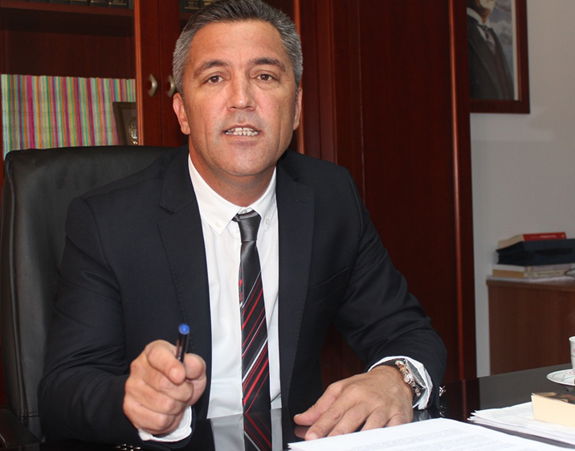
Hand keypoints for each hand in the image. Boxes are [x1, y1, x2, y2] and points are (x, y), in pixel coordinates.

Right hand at [124, 340, 206, 435]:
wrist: (171, 397)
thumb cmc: (181, 378)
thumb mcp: (194, 368)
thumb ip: (195, 364)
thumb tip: (191, 365)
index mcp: (153, 351)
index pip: (158, 356)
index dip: (171, 366)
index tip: (181, 376)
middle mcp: (138, 367)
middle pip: (164, 384)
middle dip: (184, 391)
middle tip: (186, 390)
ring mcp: (132, 388)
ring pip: (164, 405)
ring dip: (178, 406)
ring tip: (176, 400)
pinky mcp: (130, 408)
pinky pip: (159, 421)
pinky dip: (170, 419)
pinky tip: (168, 412)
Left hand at [293, 365, 412, 439]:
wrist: (395, 378)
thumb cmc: (366, 386)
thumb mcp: (342, 389)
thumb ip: (321, 406)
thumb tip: (301, 419)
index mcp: (352, 392)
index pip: (333, 411)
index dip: (321, 425)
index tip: (310, 437)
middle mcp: (367, 400)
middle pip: (351, 418)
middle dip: (338, 433)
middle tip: (326, 445)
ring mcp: (384, 408)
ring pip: (372, 425)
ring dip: (361, 438)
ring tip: (350, 447)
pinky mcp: (400, 417)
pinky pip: (394, 429)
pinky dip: (387, 438)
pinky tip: (377, 445)